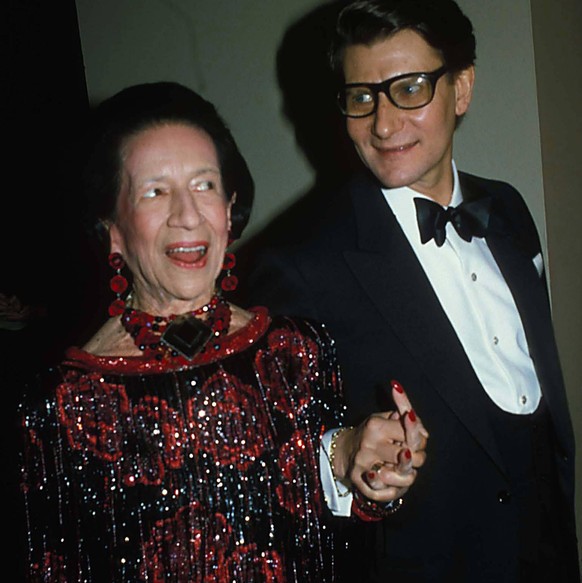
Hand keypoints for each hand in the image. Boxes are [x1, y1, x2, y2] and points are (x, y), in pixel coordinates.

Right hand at [333, 381, 427, 502]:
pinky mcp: (358, 480)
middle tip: (412, 457)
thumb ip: (405, 420)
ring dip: (408, 477)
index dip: (421, 439)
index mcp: (376, 426)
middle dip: (418, 458)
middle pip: (410, 457)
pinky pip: (385, 493)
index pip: (411, 435)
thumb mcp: (383, 418)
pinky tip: (394, 485)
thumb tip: (423, 432)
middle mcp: (369, 444)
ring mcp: (363, 464)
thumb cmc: (369, 433)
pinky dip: (393, 492)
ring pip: (401, 479)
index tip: (418, 441)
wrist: (343, 449)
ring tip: (404, 471)